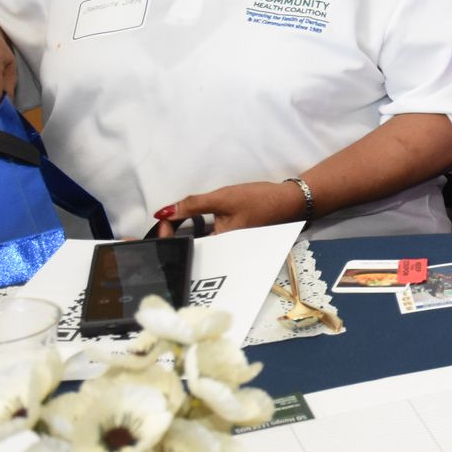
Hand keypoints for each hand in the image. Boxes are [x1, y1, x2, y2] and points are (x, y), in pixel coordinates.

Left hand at [155, 180, 305, 235]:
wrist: (290, 201)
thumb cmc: (259, 200)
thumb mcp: (222, 198)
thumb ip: (191, 205)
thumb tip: (162, 212)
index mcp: (218, 247)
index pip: (183, 248)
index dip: (167, 236)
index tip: (161, 221)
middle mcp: (222, 253)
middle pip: (189, 249)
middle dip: (174, 236)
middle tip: (165, 221)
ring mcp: (227, 248)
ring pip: (198, 244)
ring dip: (185, 233)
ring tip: (176, 221)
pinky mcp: (231, 240)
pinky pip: (209, 239)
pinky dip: (199, 231)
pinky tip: (197, 221)